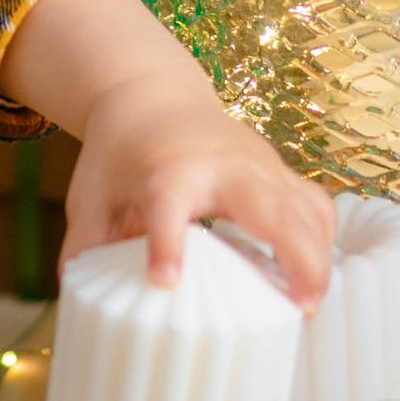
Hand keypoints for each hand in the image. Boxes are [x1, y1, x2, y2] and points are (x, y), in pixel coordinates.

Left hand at [0, 0, 334, 311]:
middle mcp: (219, 164)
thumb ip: (86, 248)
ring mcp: (256, 163)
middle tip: (303, 306)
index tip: (165, 279)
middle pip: (266, 204)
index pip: (167, 205)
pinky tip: (317, 274)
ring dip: (317, 253)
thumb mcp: (91, 196)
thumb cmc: (119, 153)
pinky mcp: (276, 169)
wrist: (149, 95)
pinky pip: (313, 201)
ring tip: (312, 304)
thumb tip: (76, 304)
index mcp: (166, 171)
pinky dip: (323, 237)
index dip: (167, 243)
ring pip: (302, 204)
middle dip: (293, 253)